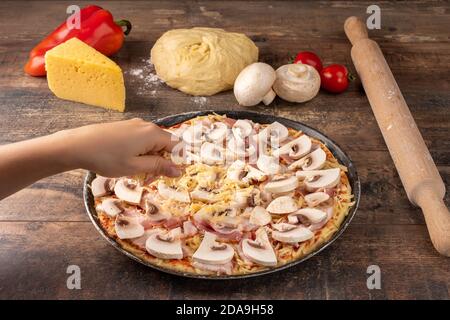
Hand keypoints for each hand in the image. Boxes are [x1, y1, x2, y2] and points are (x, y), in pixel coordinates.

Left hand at [56, 118, 180, 176]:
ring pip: (152, 143)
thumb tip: (179, 170)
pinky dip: (140, 152)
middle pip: (165, 144)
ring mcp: (135, 125)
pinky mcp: (125, 127)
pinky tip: (127, 162)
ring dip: (150, 158)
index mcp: (153, 134)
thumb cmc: (107, 158)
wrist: (77, 145)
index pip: (177, 145)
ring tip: (136, 172)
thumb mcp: (135, 167)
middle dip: (162, 161)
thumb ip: (159, 167)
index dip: (177, 161)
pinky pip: (141, 140)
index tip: (168, 176)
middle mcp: (147, 126)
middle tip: (149, 178)